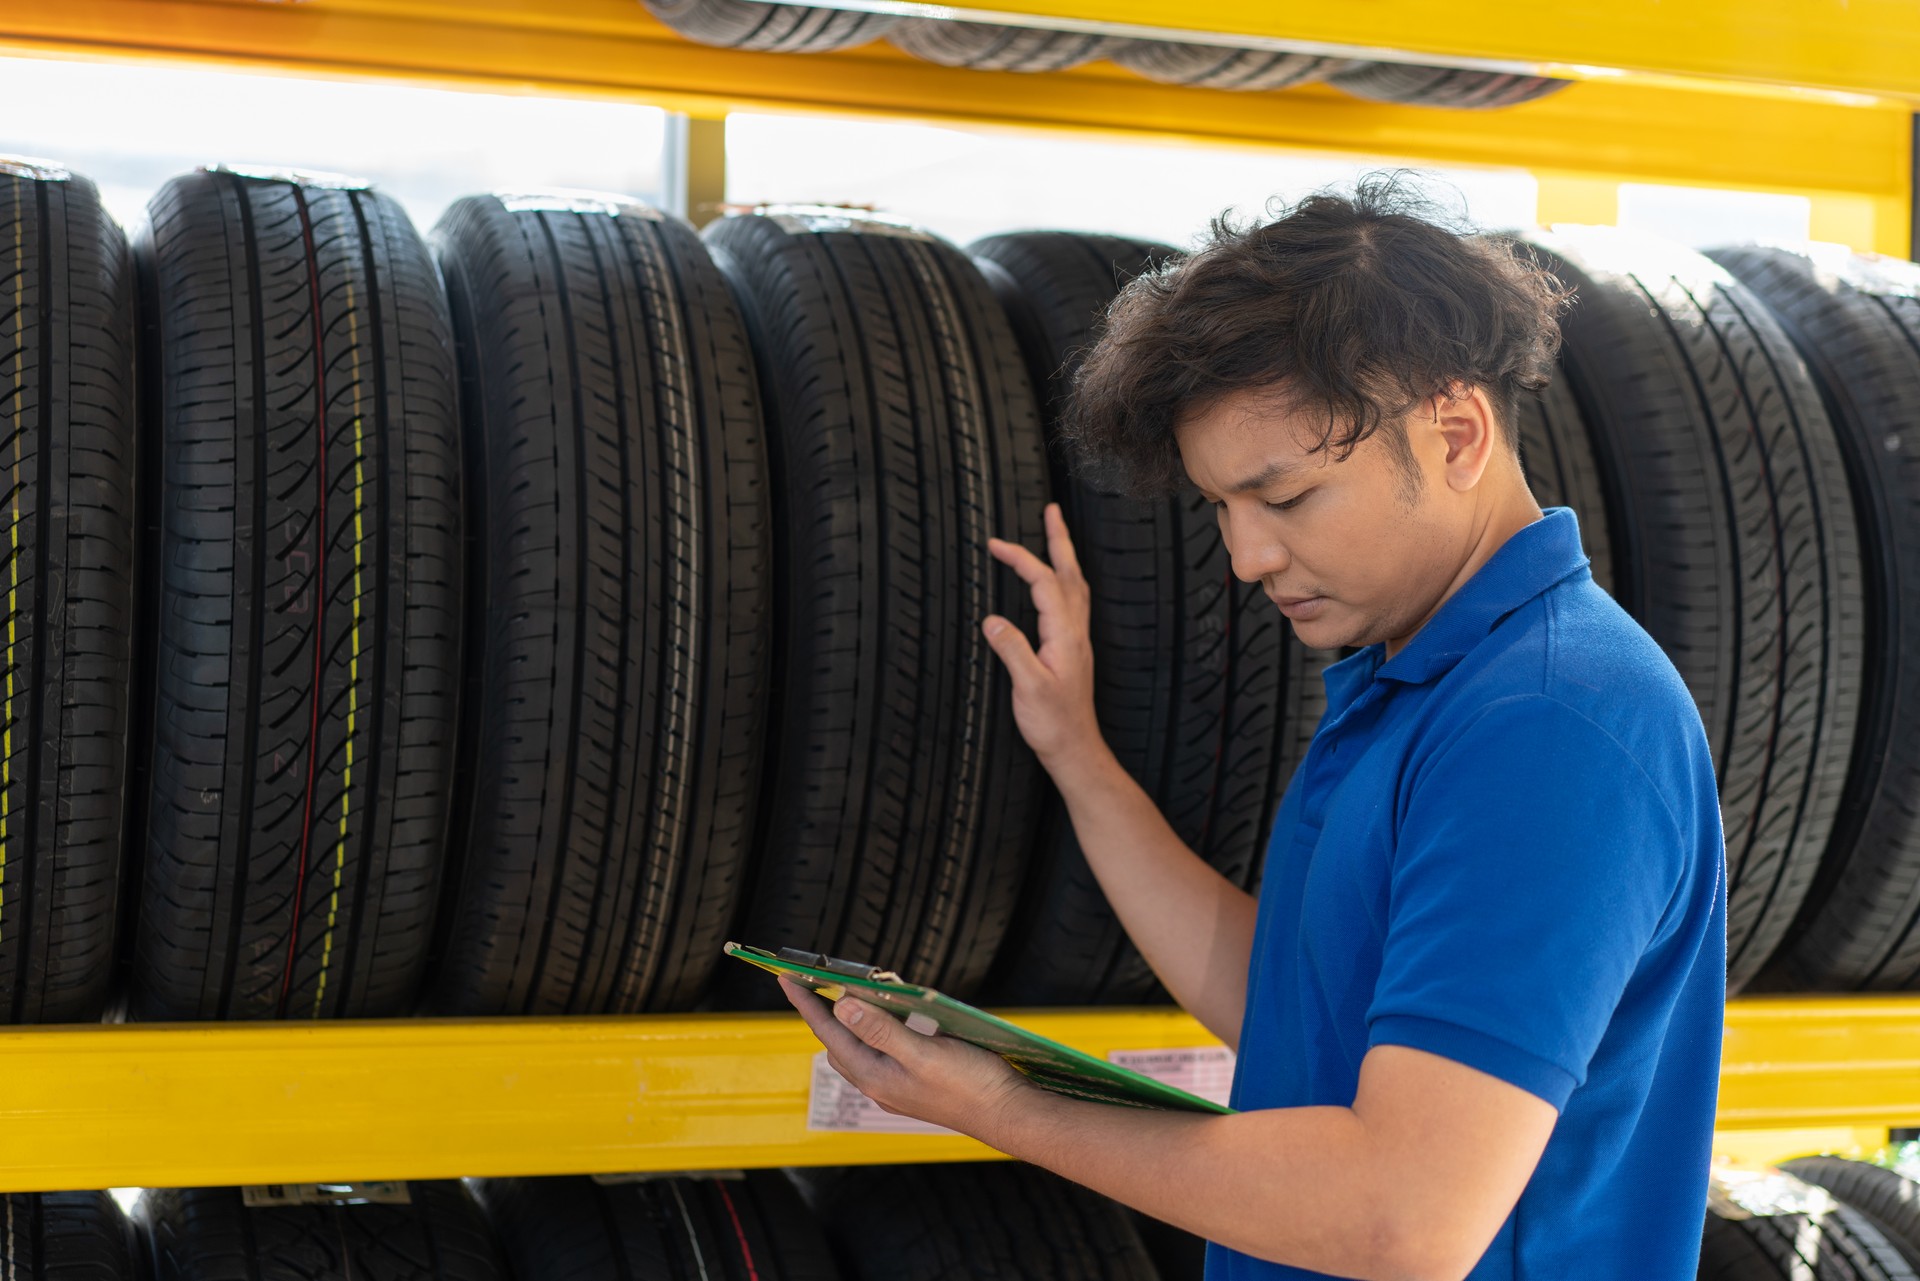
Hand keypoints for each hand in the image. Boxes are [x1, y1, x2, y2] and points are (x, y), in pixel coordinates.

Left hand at [779, 977, 1034, 1138]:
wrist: (1006, 1113)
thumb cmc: (969, 1085)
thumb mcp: (923, 1052)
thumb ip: (882, 1030)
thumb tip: (842, 1006)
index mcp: (875, 1075)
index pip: (830, 1033)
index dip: (807, 1005)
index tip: (787, 980)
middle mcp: (879, 1083)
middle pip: (838, 1042)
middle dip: (822, 1013)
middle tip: (811, 983)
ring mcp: (897, 1086)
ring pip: (860, 1049)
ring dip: (850, 1021)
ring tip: (845, 995)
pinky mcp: (915, 1083)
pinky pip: (882, 1052)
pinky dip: (876, 1030)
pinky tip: (890, 1017)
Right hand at [983, 503, 1107, 771]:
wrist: (1075, 748)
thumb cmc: (1052, 723)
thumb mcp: (1028, 688)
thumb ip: (1012, 651)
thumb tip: (991, 620)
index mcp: (1064, 635)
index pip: (1044, 583)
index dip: (1021, 559)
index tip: (995, 544)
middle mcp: (1075, 632)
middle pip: (1070, 574)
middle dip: (1059, 540)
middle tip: (1051, 510)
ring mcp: (1077, 639)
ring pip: (1075, 586)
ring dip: (1065, 556)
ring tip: (1056, 533)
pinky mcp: (1073, 649)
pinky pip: (1073, 602)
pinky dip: (1065, 580)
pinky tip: (1058, 582)